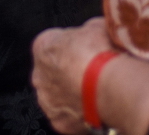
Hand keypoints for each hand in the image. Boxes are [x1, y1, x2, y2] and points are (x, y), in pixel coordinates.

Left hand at [31, 18, 114, 134]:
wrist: (110, 84)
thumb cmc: (102, 54)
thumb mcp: (96, 27)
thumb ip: (87, 31)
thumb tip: (94, 31)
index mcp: (43, 46)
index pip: (53, 44)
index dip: (72, 48)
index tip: (85, 52)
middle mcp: (39, 74)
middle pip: (52, 73)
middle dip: (68, 73)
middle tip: (90, 74)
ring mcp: (47, 100)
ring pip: (58, 97)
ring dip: (71, 95)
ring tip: (94, 92)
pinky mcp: (59, 121)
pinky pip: (68, 117)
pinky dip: (80, 114)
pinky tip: (95, 107)